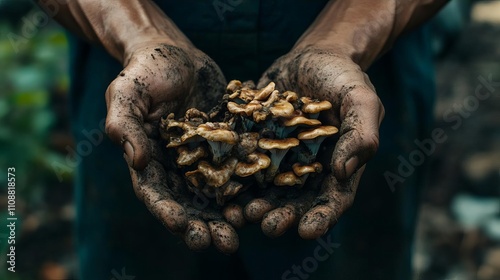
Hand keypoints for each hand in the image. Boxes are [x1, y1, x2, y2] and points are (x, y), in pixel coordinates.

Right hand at [105, 43, 239, 252]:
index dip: (167, 212)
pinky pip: (234, 171)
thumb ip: (125, 125)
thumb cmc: (146, 70)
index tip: (183, 226)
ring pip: (212, 195)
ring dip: (224, 217)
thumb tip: (136, 162)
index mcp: (147, 158)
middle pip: (186, 203)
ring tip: (238, 234)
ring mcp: (200, 158)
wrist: (176, 52)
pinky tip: (256, 204)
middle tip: (220, 243)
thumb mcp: (127, 93)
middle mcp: (174, 166)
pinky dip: (243, 190)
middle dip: (201, 226)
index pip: (154, 193)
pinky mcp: (223, 146)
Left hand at [245, 47, 384, 238]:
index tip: (308, 231)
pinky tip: (222, 190)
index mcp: (338, 166)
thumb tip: (343, 173)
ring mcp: (282, 159)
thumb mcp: (361, 100)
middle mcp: (309, 170)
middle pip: (297, 202)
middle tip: (268, 226)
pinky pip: (246, 166)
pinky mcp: (259, 145)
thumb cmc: (343, 77)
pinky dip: (235, 180)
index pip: (333, 200)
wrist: (312, 57)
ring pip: (268, 190)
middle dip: (283, 216)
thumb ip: (360, 134)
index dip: (322, 218)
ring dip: (256, 205)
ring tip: (242, 214)